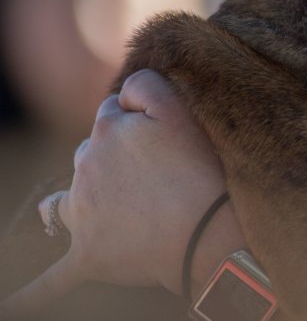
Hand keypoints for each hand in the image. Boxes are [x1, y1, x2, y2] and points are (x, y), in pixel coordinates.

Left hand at [1, 70, 245, 315]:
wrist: (210, 234)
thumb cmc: (202, 171)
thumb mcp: (181, 110)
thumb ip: (146, 85)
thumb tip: (122, 93)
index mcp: (108, 129)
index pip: (112, 111)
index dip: (139, 121)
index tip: (165, 138)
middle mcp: (85, 165)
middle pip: (91, 152)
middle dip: (115, 158)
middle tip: (157, 174)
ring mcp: (81, 212)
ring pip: (71, 198)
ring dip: (89, 199)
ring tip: (126, 210)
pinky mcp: (86, 254)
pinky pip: (49, 281)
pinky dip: (28, 297)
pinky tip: (12, 306)